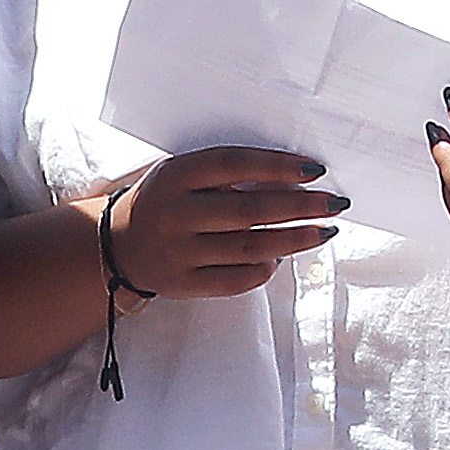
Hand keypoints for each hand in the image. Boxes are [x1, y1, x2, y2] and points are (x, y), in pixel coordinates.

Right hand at [95, 148, 341, 296]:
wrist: (113, 245)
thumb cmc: (164, 200)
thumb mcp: (181, 174)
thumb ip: (225, 174)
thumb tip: (292, 179)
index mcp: (176, 175)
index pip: (235, 164)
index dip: (277, 165)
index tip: (315, 170)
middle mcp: (175, 213)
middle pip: (249, 210)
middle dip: (301, 207)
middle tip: (336, 204)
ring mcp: (178, 252)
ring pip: (249, 248)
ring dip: (294, 240)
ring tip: (325, 232)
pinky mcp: (181, 284)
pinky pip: (234, 280)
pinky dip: (264, 269)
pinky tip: (282, 257)